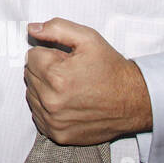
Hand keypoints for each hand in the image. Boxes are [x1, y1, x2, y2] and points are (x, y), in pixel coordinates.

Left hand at [24, 18, 152, 144]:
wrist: (134, 101)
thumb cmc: (112, 70)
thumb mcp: (88, 39)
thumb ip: (56, 28)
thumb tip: (31, 29)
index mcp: (56, 76)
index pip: (31, 57)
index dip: (50, 54)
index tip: (66, 60)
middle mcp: (51, 101)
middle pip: (30, 76)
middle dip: (45, 71)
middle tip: (70, 73)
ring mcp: (53, 120)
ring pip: (31, 95)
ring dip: (45, 89)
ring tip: (70, 88)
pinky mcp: (57, 134)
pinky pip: (38, 115)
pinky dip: (48, 108)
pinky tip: (67, 103)